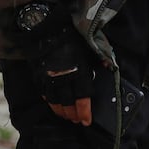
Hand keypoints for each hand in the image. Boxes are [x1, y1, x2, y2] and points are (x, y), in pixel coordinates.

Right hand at [16, 5, 93, 124]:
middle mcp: (63, 78)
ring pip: (54, 102)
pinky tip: (54, 104)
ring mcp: (48, 79)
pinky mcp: (37, 76)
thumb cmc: (71, 36)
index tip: (87, 121)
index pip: (83, 97)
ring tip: (66, 117)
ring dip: (61, 112)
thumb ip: (99, 60)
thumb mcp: (88, 47)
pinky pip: (44, 94)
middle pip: (68, 104)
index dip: (85, 111)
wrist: (45, 27)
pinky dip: (49, 102)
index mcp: (78, 71)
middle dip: (73, 115)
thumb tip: (111, 68)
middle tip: (78, 121)